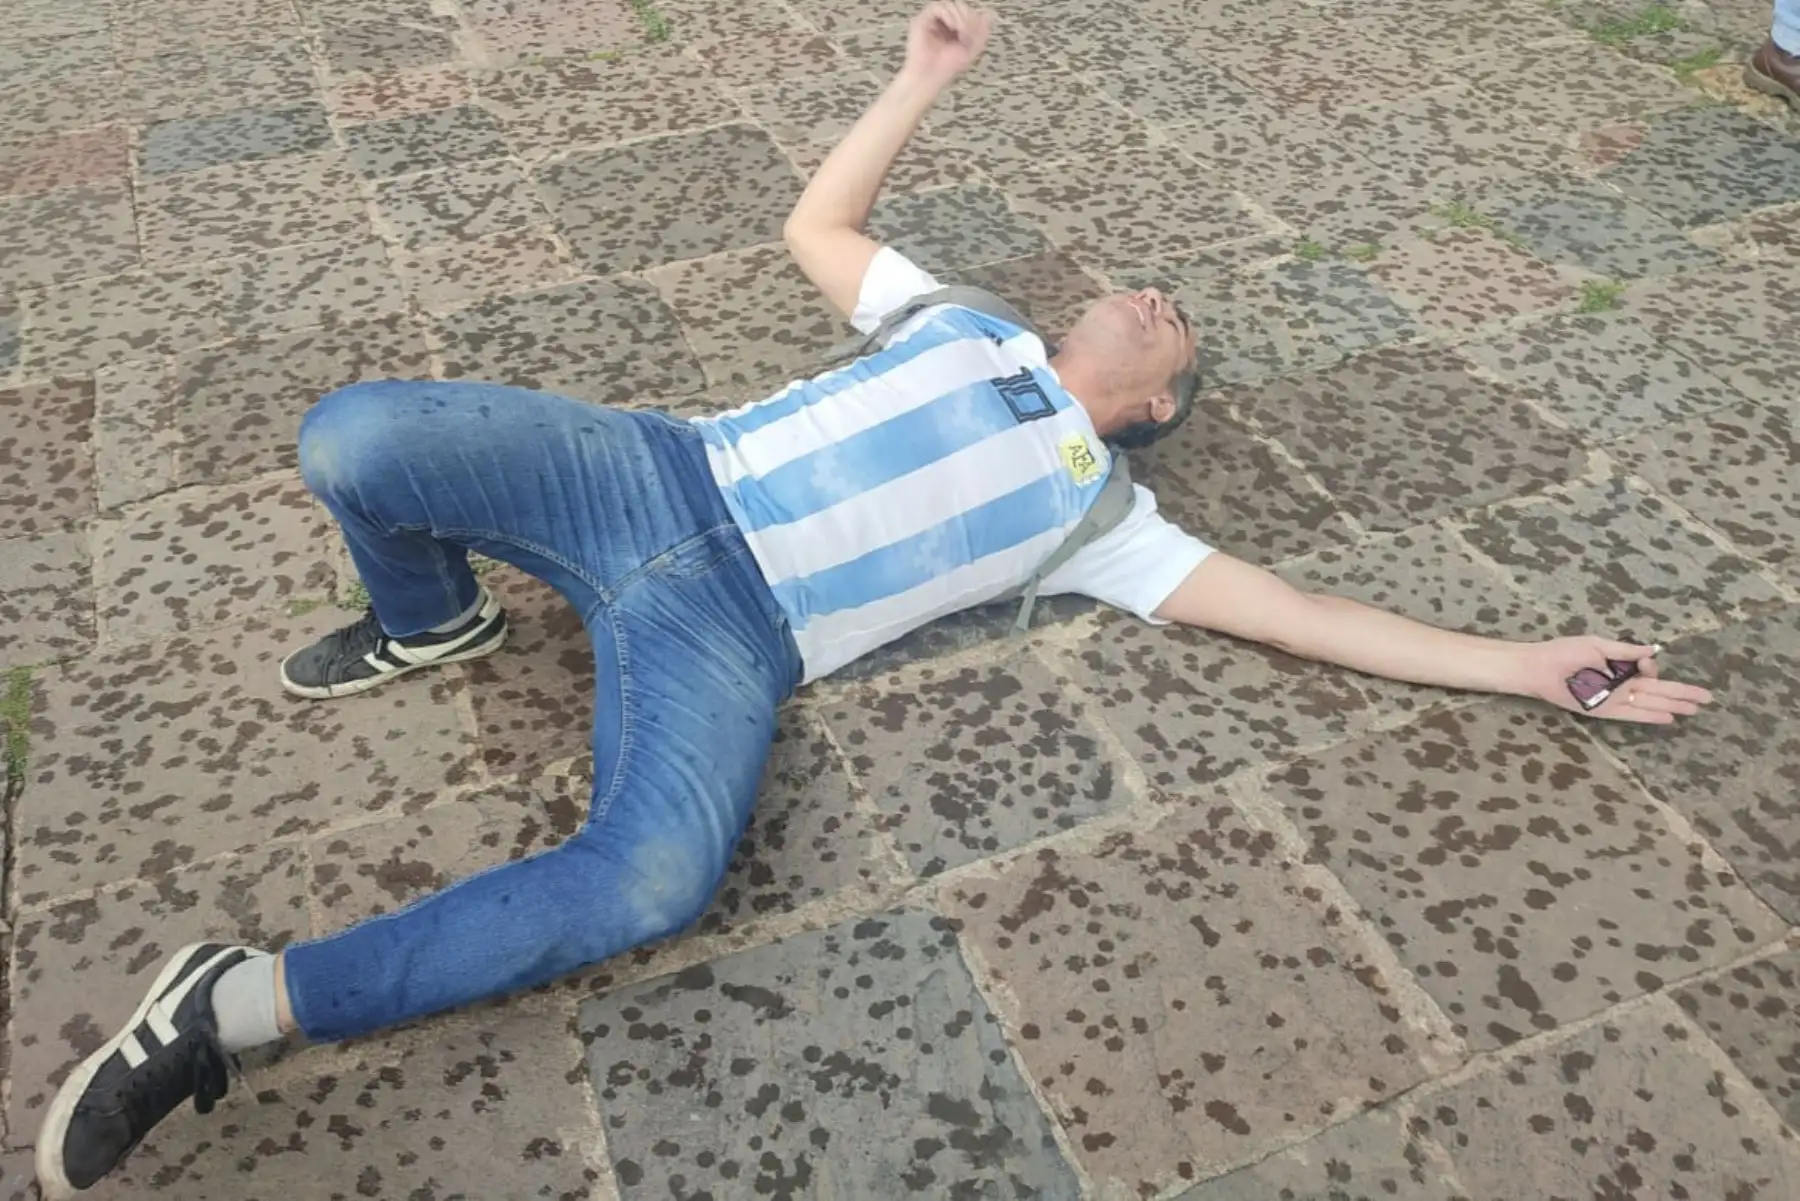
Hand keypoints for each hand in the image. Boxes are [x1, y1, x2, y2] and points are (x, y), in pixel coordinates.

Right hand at [902, 1, 992, 84]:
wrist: (932, 77)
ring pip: (950, 4)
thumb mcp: (972, 49)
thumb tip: (989, 13)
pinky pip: (938, 6)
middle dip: (969, 18)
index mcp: (953, 26)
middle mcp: (942, 21)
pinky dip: (949, 15)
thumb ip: (982, 31)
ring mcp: (932, 20)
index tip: (976, 35)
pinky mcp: (921, 20)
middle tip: (968, 35)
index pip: (967, 11)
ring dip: (960, 17)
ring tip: (961, 34)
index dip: (975, 19)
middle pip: (960, 5)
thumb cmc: (948, 67)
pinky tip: (953, 28)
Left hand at [1513, 637, 1713, 724]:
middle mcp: (1621, 685)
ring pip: (1650, 703)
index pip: (1649, 673)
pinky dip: (1650, 716)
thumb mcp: (1599, 645)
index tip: (1648, 666)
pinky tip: (1669, 718)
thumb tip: (1654, 651)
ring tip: (1695, 710)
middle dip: (1682, 693)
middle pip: (1658, 691)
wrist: (1539, 667)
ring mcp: (1614, 699)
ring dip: (1672, 706)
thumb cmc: (1564, 652)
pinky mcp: (1604, 711)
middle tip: (1708, 698)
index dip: (1654, 670)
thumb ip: (1626, 651)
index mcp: (1620, 666)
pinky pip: (1631, 715)